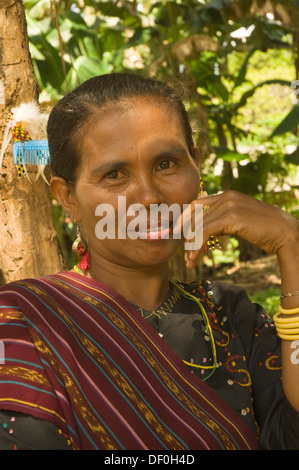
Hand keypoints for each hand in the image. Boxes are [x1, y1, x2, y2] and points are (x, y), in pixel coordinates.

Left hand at [178, 190, 298, 268]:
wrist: (285, 233)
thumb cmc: (265, 231)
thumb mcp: (240, 221)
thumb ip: (224, 220)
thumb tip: (207, 231)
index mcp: (227, 195)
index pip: (197, 204)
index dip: (185, 219)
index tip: (180, 235)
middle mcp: (226, 196)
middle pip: (194, 214)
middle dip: (185, 234)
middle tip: (184, 253)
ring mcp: (229, 205)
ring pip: (198, 225)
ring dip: (190, 246)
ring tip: (189, 261)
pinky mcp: (231, 217)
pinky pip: (204, 232)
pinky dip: (196, 247)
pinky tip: (194, 259)